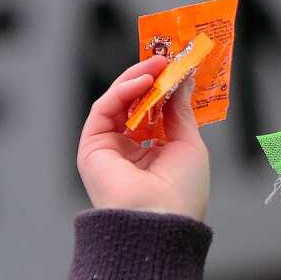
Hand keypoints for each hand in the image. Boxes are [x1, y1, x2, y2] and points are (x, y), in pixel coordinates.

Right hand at [77, 56, 210, 221]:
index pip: (156, 114)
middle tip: (167, 57)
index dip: (166, 90)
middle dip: (151, 80)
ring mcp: (109, 149)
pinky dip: (122, 91)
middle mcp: (130, 152)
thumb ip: (180, 110)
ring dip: (138, 79)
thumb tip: (182, 79)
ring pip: (118, 104)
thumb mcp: (189, 144)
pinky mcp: (91, 147)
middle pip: (135, 106)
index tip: (179, 67)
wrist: (160, 222)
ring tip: (158, 63)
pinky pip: (104, 110)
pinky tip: (143, 81)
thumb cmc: (182, 192)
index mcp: (155, 156)